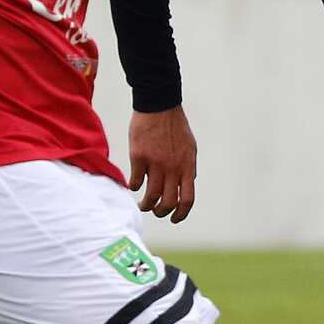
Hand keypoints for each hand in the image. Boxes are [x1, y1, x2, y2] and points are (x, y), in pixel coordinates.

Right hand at [127, 106, 198, 223]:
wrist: (158, 105)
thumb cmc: (174, 126)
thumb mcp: (190, 147)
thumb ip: (188, 167)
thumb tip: (188, 183)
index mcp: (187, 166)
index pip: (187, 199)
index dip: (181, 214)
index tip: (174, 219)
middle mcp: (173, 168)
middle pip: (168, 202)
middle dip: (162, 212)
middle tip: (156, 211)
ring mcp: (156, 163)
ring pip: (151, 196)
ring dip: (146, 205)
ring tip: (143, 204)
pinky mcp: (139, 157)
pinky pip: (136, 181)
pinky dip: (134, 187)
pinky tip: (134, 185)